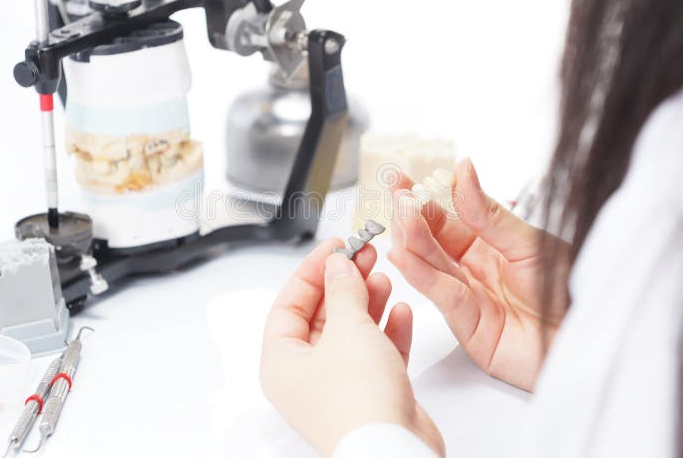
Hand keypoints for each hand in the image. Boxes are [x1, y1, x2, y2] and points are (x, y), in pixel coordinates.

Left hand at [260, 238, 443, 455]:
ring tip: (383, 276)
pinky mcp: (372, 394)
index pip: (289, 303)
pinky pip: (376, 353)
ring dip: (368, 302)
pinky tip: (400, 311)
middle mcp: (306, 376)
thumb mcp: (347, 329)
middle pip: (322, 315)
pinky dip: (388, 330)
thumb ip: (343, 290)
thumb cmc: (359, 403)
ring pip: (351, 332)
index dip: (312, 270)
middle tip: (364, 254)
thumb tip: (337, 264)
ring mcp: (340, 386)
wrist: (395, 452)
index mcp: (282, 362)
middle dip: (345, 283)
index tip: (335, 246)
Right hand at [388, 158, 569, 390]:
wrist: (591, 335)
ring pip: (430, 265)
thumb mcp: (529, 241)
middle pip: (431, 240)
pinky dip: (421, 276)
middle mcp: (472, 269)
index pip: (445, 217)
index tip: (401, 178)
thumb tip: (463, 170)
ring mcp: (468, 296)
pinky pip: (441, 296)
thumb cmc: (570, 289)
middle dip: (411, 217)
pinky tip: (403, 256)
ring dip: (411, 241)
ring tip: (398, 216)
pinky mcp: (468, 326)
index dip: (423, 198)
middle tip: (397, 195)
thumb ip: (488, 212)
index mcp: (488, 243)